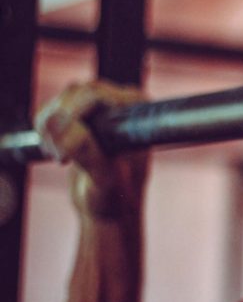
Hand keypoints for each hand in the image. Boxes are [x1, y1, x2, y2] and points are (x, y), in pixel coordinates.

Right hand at [35, 80, 147, 220]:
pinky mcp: (82, 116)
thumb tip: (57, 121)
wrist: (108, 208)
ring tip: (63, 159)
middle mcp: (122, 103)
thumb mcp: (103, 177)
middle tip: (62, 160)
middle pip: (76, 93)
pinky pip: (52, 109)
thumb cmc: (115, 196)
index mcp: (137, 111)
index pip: (96, 94)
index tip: (65, 153)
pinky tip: (57, 152)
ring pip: (62, 100)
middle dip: (61, 125)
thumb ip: (84, 149)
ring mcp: (102, 107)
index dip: (73, 116)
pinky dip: (45, 130)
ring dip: (51, 129)